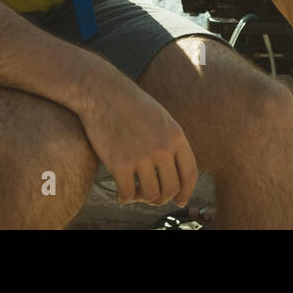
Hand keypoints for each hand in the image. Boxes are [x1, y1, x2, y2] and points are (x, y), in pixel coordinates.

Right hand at [76, 70, 198, 207]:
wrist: (102, 91)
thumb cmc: (129, 104)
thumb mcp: (160, 117)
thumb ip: (170, 141)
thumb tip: (176, 170)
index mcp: (175, 136)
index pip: (189, 174)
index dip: (186, 192)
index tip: (179, 201)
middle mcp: (162, 148)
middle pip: (170, 188)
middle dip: (162, 198)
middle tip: (151, 197)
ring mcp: (141, 156)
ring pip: (150, 195)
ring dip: (143, 198)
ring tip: (135, 193)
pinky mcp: (119, 163)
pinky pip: (127, 194)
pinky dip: (125, 198)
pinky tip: (121, 194)